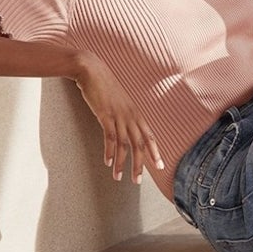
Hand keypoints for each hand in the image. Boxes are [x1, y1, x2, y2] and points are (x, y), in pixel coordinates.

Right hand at [74, 53, 164, 183]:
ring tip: (119, 178)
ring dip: (122, 163)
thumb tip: (122, 127)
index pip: (149, 136)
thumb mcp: (118, 101)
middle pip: (139, 144)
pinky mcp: (105, 115)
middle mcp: (130, 115)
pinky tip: (108, 163)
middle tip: (138, 181)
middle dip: (140, 164)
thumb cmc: (104, 86)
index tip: (160, 166)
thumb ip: (122, 114)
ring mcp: (118, 115)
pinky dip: (110, 152)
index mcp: (135, 113)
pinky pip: (110, 137)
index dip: (155, 152)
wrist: (92, 70)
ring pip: (124, 144)